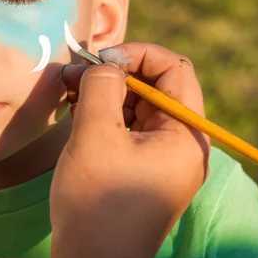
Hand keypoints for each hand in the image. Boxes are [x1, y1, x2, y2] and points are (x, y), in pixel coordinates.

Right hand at [50, 42, 209, 257]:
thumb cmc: (97, 203)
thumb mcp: (96, 136)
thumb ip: (101, 87)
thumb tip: (104, 63)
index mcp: (186, 134)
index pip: (174, 69)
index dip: (138, 54)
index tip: (100, 59)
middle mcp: (181, 143)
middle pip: (155, 86)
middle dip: (116, 72)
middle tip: (76, 73)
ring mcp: (162, 157)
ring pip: (138, 105)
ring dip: (106, 91)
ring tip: (70, 90)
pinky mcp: (142, 167)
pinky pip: (128, 127)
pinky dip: (104, 113)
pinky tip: (78, 109)